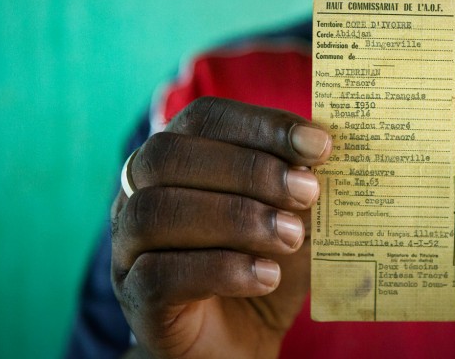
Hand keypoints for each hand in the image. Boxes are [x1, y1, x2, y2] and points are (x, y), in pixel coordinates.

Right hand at [110, 97, 330, 357]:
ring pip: (157, 210)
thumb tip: (326, 149)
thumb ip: (300, 184)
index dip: (260, 124)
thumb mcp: (290, 218)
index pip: (204, 118)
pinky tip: (266, 276)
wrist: (236, 344)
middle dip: (248, 168)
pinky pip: (160, 273)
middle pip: (169, 156)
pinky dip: (221, 270)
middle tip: (308, 192)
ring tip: (290, 236)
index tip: (318, 143)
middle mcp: (138, 193)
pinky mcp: (135, 297)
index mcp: (177, 159)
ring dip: (235, 217)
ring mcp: (128, 246)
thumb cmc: (262, 266)